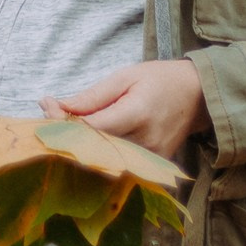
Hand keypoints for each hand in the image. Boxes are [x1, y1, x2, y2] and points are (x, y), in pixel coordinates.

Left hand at [42, 59, 207, 160]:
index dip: (63, 122)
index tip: (47, 105)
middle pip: (92, 149)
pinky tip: (84, 140)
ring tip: (64, 125)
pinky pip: (115, 166)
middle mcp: (143, 143)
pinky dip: (95, 154)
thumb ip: (92, 96)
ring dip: (76, 146)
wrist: (197, 96)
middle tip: (49, 116)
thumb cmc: (160, 80)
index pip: (91, 129)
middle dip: (64, 134)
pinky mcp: (150, 169)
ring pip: (101, 162)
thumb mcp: (125, 77)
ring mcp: (148, 159)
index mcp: (137, 114)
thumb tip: (59, 107)